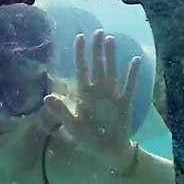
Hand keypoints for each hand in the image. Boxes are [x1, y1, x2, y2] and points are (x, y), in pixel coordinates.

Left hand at [44, 29, 139, 172]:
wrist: (108, 152)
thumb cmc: (88, 138)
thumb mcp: (72, 126)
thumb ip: (62, 111)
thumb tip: (47, 96)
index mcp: (84, 95)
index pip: (81, 69)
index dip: (80, 54)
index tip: (79, 37)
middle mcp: (98, 92)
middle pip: (97, 66)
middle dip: (97, 49)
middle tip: (98, 31)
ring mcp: (112, 96)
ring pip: (111, 72)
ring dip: (111, 57)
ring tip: (111, 39)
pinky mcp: (124, 104)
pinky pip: (129, 87)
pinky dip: (132, 75)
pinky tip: (135, 61)